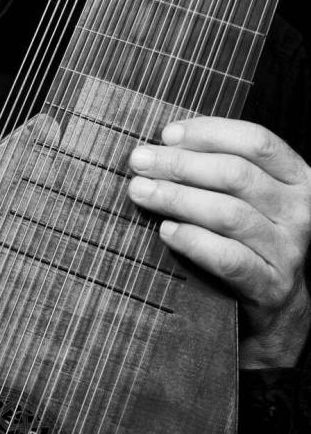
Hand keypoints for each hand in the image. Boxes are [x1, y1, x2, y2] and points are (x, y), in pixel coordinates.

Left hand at [127, 117, 310, 368]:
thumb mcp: (245, 193)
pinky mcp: (270, 284)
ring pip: (229, 213)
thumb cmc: (248, 233)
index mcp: (296, 176)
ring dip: (178, 198)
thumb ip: (216, 164)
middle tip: (139, 162)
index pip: (256, 141)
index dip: (208, 132)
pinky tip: (166, 230)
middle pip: (237, 174)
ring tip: (141, 191)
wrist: (276, 300)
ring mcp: (288, 249)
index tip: (166, 134)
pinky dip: (193, 241)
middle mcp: (298, 210)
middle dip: (181, 164)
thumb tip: (162, 142)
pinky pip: (227, 258)